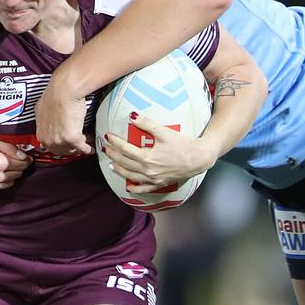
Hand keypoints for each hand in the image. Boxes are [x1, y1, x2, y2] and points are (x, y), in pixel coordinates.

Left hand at [34, 79, 92, 155]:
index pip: (51, 146)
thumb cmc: (54, 95)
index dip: (61, 145)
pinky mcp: (72, 140)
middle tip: (79, 143)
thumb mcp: (42, 110)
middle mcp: (49, 140)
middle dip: (71, 147)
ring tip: (88, 142)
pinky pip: (83, 148)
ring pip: (73, 149)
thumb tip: (50, 122)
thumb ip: (45, 120)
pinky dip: (88, 148)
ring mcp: (60, 141)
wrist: (63, 91)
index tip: (67, 143)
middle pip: (62, 150)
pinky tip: (91, 148)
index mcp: (41, 133)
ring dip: (80, 147)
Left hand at [102, 113, 216, 191]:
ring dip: (119, 170)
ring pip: (131, 176)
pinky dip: (135, 188)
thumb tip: (131, 116)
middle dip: (113, 155)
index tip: (108, 136)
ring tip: (111, 165)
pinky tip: (129, 186)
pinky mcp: (160, 184)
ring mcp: (153, 179)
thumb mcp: (164, 132)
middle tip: (105, 148)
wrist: (198, 158)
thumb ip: (146, 124)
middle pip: (125, 162)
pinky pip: (144, 189)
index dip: (115, 142)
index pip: (125, 149)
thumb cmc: (182, 144)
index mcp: (147, 157)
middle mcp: (148, 171)